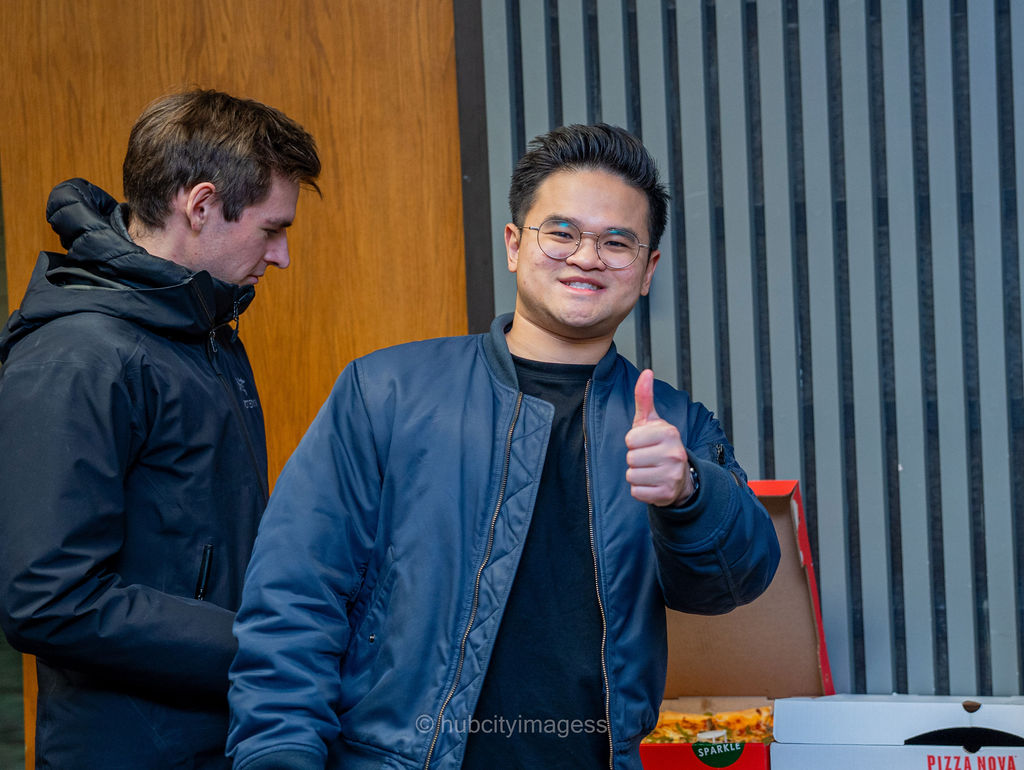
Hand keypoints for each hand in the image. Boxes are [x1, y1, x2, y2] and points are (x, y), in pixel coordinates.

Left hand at [625, 369, 693, 506]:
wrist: (680, 476)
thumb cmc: (659, 445)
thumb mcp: (652, 421)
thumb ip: (645, 397)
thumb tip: (646, 372)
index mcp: (669, 432)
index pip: (630, 439)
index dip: (633, 442)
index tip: (645, 443)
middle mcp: (674, 453)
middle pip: (630, 458)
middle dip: (634, 459)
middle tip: (648, 458)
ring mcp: (672, 475)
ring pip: (632, 476)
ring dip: (636, 474)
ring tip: (650, 470)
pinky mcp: (667, 494)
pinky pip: (636, 492)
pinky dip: (640, 490)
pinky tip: (652, 483)